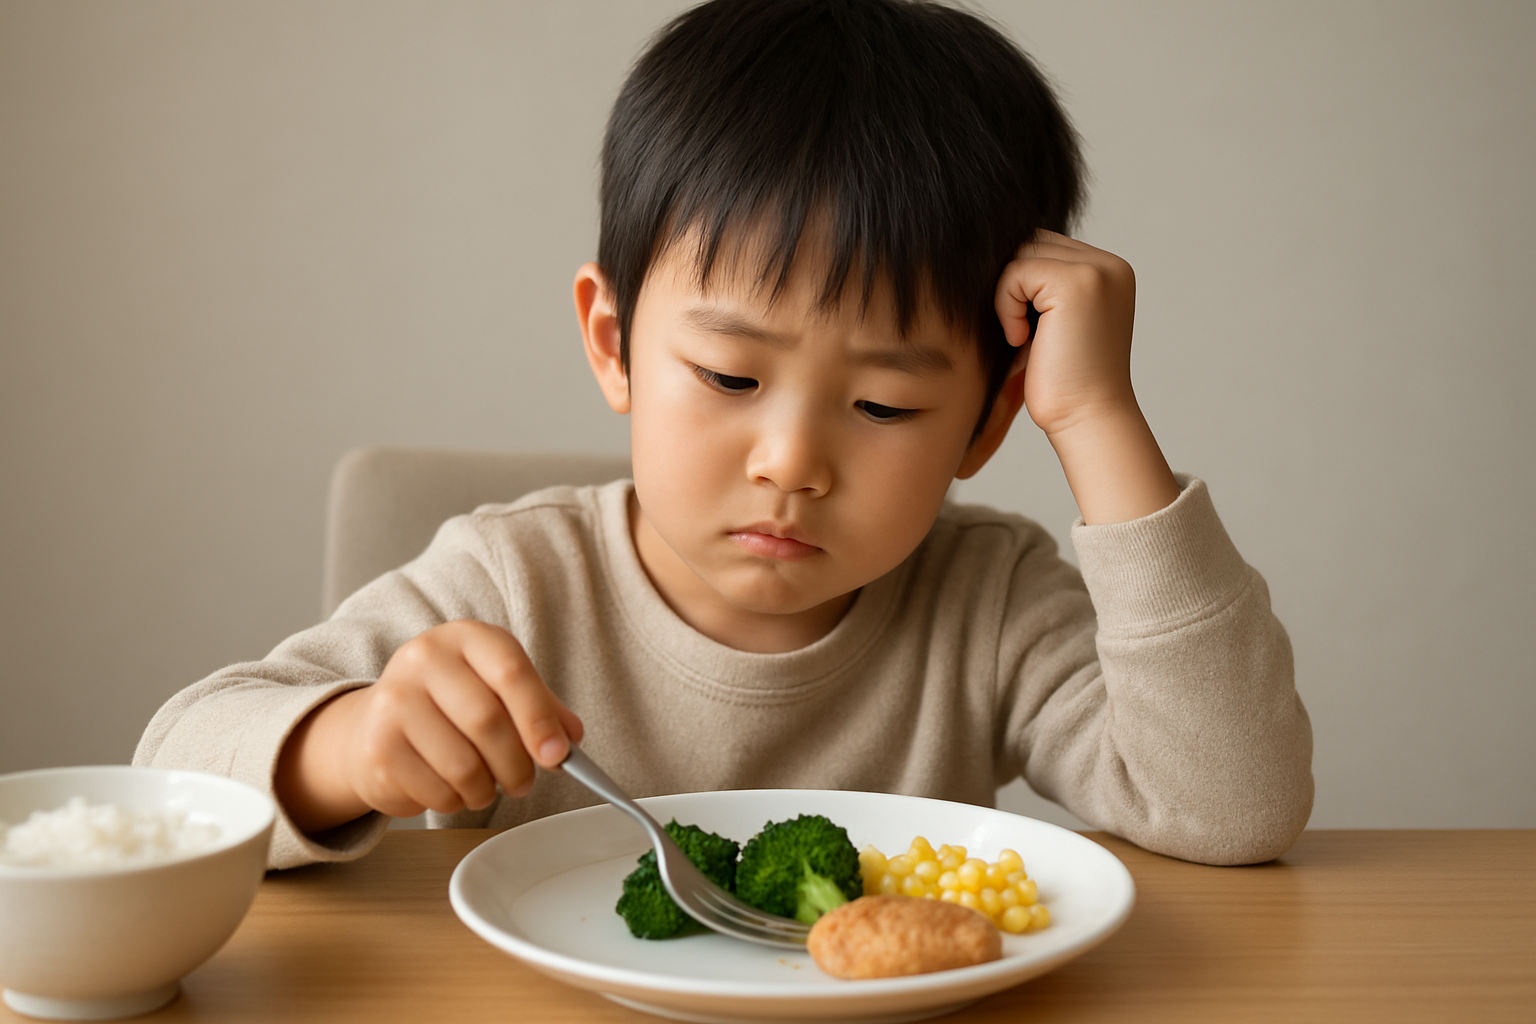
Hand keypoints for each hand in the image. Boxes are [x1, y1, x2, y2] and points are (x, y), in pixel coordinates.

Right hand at [276, 620, 583, 831]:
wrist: (376, 723)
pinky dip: (455, 802)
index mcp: (465, 637)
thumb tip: (570, 740)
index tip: (558, 755)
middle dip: (516, 765)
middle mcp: (424, 659)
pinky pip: (435, 791)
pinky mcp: (377, 747)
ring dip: (486, 790)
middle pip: (487, 721)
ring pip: (462, 765)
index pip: (511, 671)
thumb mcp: (497, 688)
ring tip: (487, 787)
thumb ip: (541, 708)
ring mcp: (394, 700)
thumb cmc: (450, 704)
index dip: (539, 717)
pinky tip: (452, 789)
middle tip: (523, 782)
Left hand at [993, 230, 1137, 436]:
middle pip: (1032, 243)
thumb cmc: (1063, 383)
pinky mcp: (1075, 282)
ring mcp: (1096, 270)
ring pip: (1021, 255)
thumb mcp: (1055, 325)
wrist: (1087, 420)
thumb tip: (989, 254)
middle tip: (1019, 334)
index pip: (1046, 248)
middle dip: (1013, 286)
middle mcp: (1110, 265)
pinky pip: (1015, 272)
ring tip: (1022, 338)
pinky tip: (1020, 340)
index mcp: (1110, 272)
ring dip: (1008, 297)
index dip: (1021, 284)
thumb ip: (1041, 288)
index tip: (1026, 329)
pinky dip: (1005, 306)